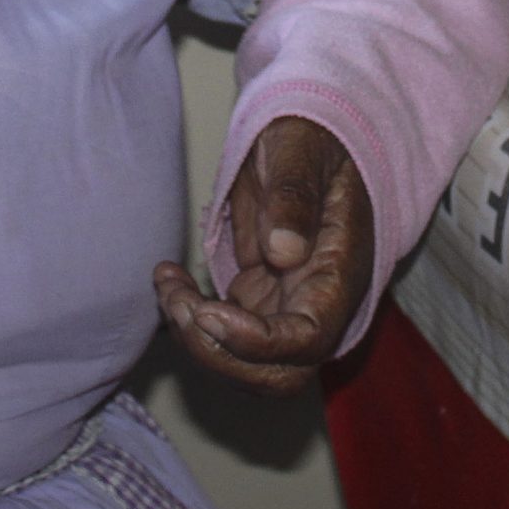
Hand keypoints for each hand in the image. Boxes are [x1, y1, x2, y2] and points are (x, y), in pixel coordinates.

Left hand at [153, 116, 373, 395]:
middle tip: (179, 303)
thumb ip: (295, 198)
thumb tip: (283, 252)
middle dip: (217, 353)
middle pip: (277, 374)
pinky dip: (189, 319)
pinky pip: (222, 335)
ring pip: (243, 363)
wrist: (311, 135)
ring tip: (167, 281)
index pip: (310, 339)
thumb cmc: (312, 136)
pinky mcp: (259, 301)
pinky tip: (170, 277)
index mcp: (341, 272)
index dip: (257, 343)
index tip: (209, 313)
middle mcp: (318, 303)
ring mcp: (287, 306)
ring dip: (194, 337)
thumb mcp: (302, 149)